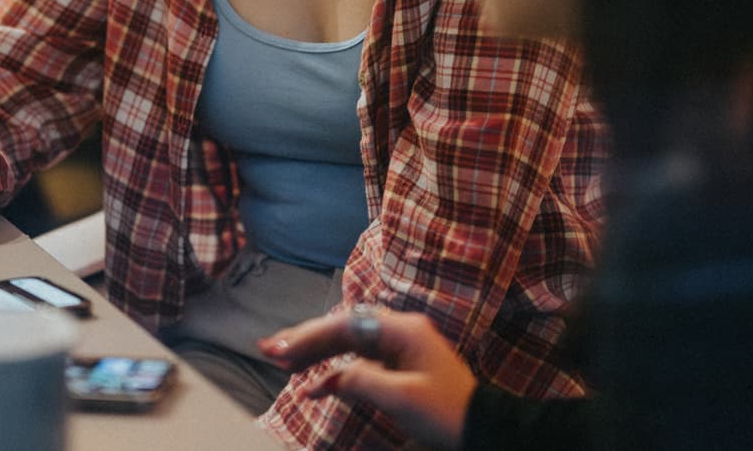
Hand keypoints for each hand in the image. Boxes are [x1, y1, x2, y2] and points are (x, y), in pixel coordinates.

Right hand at [259, 307, 477, 450]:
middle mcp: (398, 331)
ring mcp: (399, 347)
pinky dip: (335, 372)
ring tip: (282, 362)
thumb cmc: (448, 412)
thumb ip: (362, 382)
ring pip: (348, 343)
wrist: (483, 427)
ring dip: (316, 353)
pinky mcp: (399, 365)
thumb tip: (329, 378)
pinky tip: (313, 387)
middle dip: (305, 339)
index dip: (309, 337)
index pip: (345, 325)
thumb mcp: (402, 399)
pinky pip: (359, 361)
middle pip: (343, 329)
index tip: (280, 350)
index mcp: (402, 331)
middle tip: (269, 349)